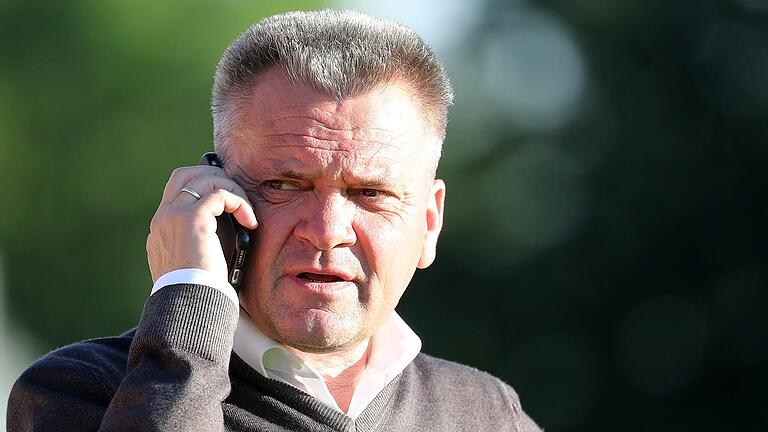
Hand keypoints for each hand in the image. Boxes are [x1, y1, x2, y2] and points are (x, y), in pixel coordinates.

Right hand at [146, 166, 257, 282]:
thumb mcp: (196, 263)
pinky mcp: (192, 219)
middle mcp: (163, 218)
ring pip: (204, 178)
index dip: (204, 187)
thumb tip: (227, 228)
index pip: (177, 190)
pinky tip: (250, 221)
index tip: (228, 201)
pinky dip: (239, 203)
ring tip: (247, 212)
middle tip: (238, 198)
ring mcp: (174, 215)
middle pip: (186, 174)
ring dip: (232, 190)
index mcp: (162, 229)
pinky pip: (220, 194)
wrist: (190, 305)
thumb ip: (201, 243)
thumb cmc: (200, 291)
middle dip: (216, 178)